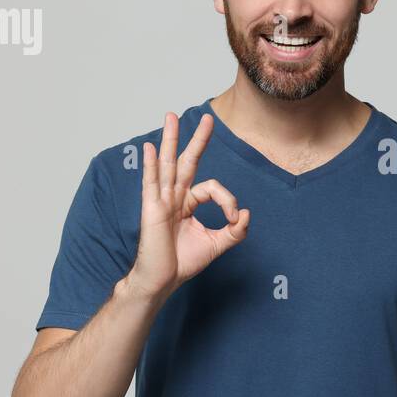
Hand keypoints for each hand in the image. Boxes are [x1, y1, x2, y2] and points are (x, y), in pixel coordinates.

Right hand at [127, 111, 250, 300]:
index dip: (228, 200)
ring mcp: (161, 201)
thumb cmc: (182, 263)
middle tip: (207, 118)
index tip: (235, 219)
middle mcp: (174, 197)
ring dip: (171, 140)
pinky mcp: (152, 209)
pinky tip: (149, 148)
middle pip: (187, 162)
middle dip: (197, 140)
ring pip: (168, 164)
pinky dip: (150, 164)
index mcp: (187, 203)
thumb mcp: (216, 244)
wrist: (162, 280)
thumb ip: (234, 231)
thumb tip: (246, 214)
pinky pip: (151, 183)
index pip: (211, 188)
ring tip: (170, 116)